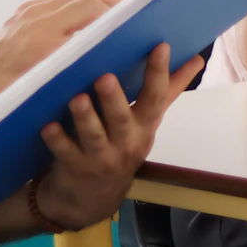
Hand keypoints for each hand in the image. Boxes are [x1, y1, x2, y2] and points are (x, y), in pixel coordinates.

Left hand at [0, 0, 123, 108]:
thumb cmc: (12, 96)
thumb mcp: (53, 82)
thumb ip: (80, 58)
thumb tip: (109, 47)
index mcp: (44, 29)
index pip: (90, 4)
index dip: (116, 9)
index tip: (135, 18)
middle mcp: (34, 14)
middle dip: (111, 0)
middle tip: (131, 14)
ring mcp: (25, 13)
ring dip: (94, 2)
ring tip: (113, 17)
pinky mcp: (19, 18)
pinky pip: (56, 4)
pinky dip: (77, 8)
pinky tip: (86, 25)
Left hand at [35, 43, 204, 229]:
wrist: (92, 200)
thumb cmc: (121, 149)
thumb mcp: (147, 124)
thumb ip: (168, 90)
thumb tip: (197, 59)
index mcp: (145, 126)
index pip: (156, 98)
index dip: (159, 72)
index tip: (161, 46)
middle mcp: (127, 142)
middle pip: (122, 119)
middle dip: (114, 99)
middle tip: (104, 77)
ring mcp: (100, 157)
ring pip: (94, 136)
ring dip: (85, 118)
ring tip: (78, 99)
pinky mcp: (74, 168)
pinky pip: (65, 152)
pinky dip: (57, 140)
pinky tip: (49, 127)